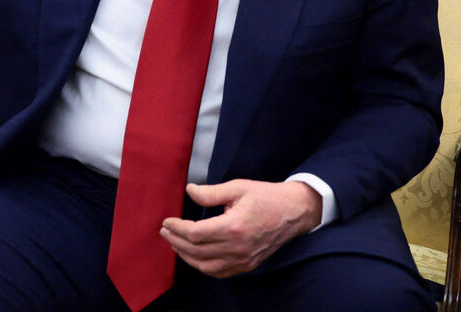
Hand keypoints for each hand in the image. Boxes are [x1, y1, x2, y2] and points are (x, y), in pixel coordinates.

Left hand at [160, 179, 322, 277]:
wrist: (294, 212)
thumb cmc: (266, 197)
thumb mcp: (238, 188)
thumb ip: (211, 192)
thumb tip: (190, 191)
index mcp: (234, 227)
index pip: (195, 234)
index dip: (177, 228)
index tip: (167, 221)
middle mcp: (238, 247)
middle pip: (197, 251)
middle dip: (176, 241)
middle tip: (165, 231)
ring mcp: (244, 259)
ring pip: (206, 266)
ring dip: (186, 256)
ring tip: (175, 243)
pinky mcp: (248, 264)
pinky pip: (220, 272)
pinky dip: (203, 266)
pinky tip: (194, 256)